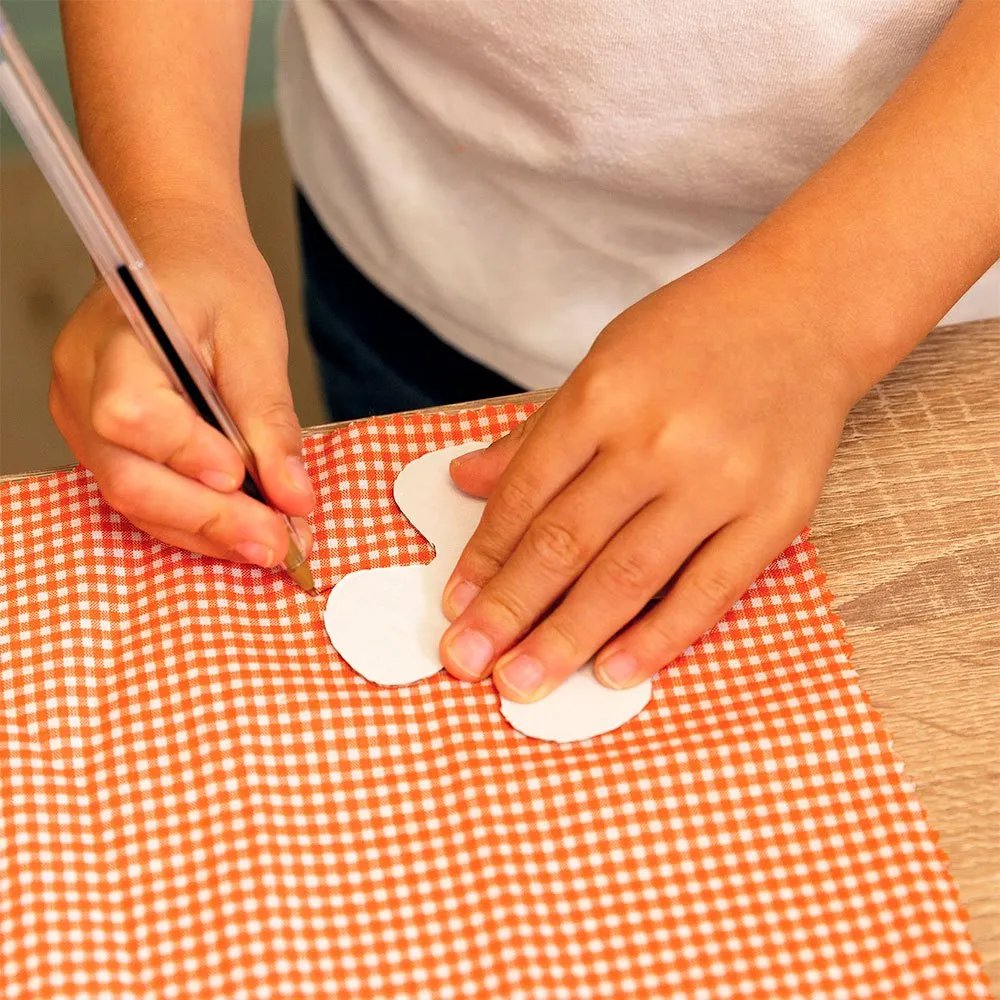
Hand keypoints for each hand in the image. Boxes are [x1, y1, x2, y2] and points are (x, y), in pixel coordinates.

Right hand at [50, 199, 313, 565]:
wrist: (178, 253)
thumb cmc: (213, 280)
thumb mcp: (255, 337)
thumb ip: (270, 419)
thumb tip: (294, 496)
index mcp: (117, 339)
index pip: (130, 412)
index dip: (185, 452)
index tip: (243, 475)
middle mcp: (82, 385)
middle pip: (128, 475)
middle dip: (207, 517)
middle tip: (276, 542)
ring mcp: (83, 418)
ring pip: (132, 499)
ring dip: (204, 531)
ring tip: (268, 543)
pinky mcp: (102, 442)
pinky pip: (140, 494)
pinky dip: (192, 519)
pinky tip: (239, 529)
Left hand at [438, 244, 862, 701]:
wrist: (807, 312)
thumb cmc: (694, 335)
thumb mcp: (603, 363)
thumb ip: (537, 432)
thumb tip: (466, 480)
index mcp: (605, 394)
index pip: (527, 493)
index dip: (485, 556)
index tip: (456, 604)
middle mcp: (658, 440)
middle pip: (567, 542)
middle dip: (509, 611)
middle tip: (466, 662)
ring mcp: (721, 481)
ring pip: (628, 577)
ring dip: (567, 638)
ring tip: (522, 683)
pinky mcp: (776, 514)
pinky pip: (709, 591)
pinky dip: (658, 638)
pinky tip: (613, 671)